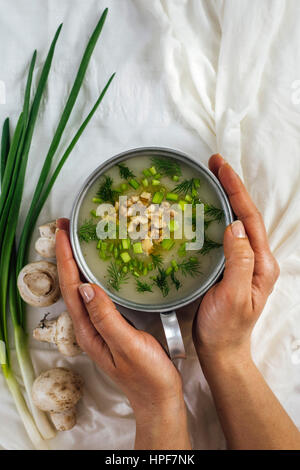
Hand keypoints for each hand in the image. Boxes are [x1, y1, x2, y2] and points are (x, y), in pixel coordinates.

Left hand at [55, 218, 190, 449]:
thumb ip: (106, 317)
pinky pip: (99, 293)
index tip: (64, 233)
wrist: (159, 398)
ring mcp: (100, 325)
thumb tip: (85, 286)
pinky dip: (96, 274)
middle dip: (67, 255)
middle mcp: (89, 326)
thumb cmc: (147, 376)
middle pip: (71, 284)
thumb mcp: (127, 345)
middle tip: (68, 228)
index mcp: (88, 330)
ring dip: (78, 262)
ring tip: (81, 239)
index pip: (71, 287)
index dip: (65, 258)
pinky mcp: (113, 324)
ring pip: (83, 287)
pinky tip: (103, 266)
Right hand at [193, 154, 279, 366]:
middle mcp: (255, 259)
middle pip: (245, 215)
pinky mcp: (228, 267)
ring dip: (224, 199)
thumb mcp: (234, 296)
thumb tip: (235, 225)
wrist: (221, 350)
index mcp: (260, 263)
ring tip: (209, 179)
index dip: (236, 191)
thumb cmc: (226, 328)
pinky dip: (215, 217)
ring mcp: (242, 262)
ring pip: (235, 222)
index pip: (250, 219)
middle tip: (214, 165)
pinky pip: (224, 235)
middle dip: (231, 187)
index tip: (222, 168)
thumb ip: (238, 261)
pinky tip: (203, 211)